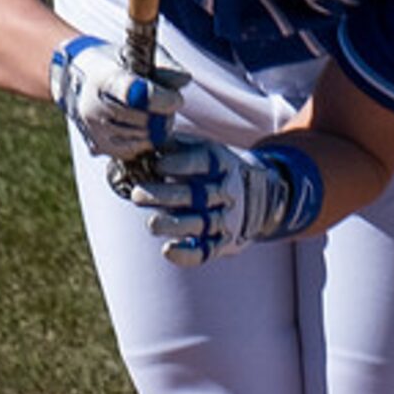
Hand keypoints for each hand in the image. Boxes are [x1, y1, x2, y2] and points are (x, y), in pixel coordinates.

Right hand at [50, 36, 187, 158]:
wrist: (78, 79)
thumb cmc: (117, 63)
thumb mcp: (139, 54)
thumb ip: (164, 66)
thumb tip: (184, 80)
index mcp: (103, 76)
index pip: (129, 90)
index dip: (155, 98)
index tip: (176, 101)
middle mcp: (93, 105)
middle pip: (140, 119)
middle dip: (163, 114)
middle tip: (171, 103)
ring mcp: (93, 129)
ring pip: (138, 138)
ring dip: (156, 130)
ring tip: (157, 115)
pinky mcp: (98, 146)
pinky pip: (131, 152)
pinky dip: (144, 142)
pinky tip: (144, 128)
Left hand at [126, 140, 327, 267]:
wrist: (257, 198)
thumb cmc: (214, 171)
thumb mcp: (204, 151)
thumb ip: (176, 146)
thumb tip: (142, 139)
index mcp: (221, 165)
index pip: (202, 163)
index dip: (181, 164)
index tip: (157, 164)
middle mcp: (226, 192)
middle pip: (197, 194)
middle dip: (166, 195)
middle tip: (137, 195)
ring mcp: (226, 219)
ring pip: (200, 224)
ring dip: (174, 225)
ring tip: (151, 225)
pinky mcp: (222, 244)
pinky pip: (206, 252)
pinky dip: (187, 255)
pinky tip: (167, 251)